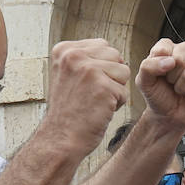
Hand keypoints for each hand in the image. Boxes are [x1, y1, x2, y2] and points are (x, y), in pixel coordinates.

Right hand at [41, 39, 131, 161]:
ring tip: (95, 102)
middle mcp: (74, 55)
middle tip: (91, 95)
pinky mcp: (102, 86)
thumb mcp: (68, 75)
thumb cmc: (68, 111)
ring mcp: (88, 70)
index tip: (85, 85)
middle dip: (111, 77)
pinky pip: (124, 92)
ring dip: (115, 90)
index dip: (103, 68)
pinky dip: (117, 105)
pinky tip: (99, 111)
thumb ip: (86, 59)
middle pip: (116, 56)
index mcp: (65, 49)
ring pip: (123, 72)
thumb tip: (117, 55)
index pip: (103, 46)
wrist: (60, 138)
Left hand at [136, 39, 184, 131]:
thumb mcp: (143, 82)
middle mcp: (183, 54)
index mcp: (166, 50)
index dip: (161, 62)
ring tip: (179, 89)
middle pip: (181, 58)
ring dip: (183, 87)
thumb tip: (169, 61)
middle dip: (173, 77)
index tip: (160, 73)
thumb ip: (148, 66)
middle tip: (170, 83)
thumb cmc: (158, 97)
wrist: (169, 116)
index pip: (165, 46)